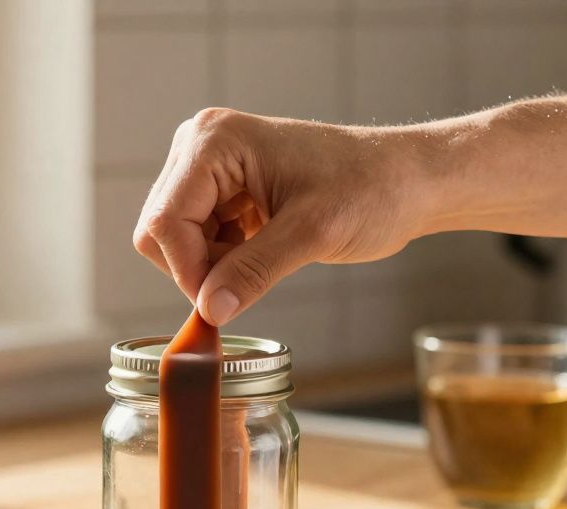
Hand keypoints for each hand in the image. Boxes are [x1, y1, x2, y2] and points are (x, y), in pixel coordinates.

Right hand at [133, 108, 433, 324]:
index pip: (164, 221)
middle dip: (199, 268)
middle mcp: (199, 146)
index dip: (188, 271)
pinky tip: (263, 252)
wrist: (406, 181)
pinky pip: (197, 241)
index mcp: (214, 141)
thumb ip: (254, 271)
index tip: (223, 303)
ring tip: (268, 257)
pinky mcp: (222, 190)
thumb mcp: (313, 234)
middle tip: (250, 279)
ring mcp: (208, 167)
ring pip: (175, 242)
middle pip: (159, 231)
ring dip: (213, 266)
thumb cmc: (371, 189)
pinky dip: (223, 261)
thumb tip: (210, 310)